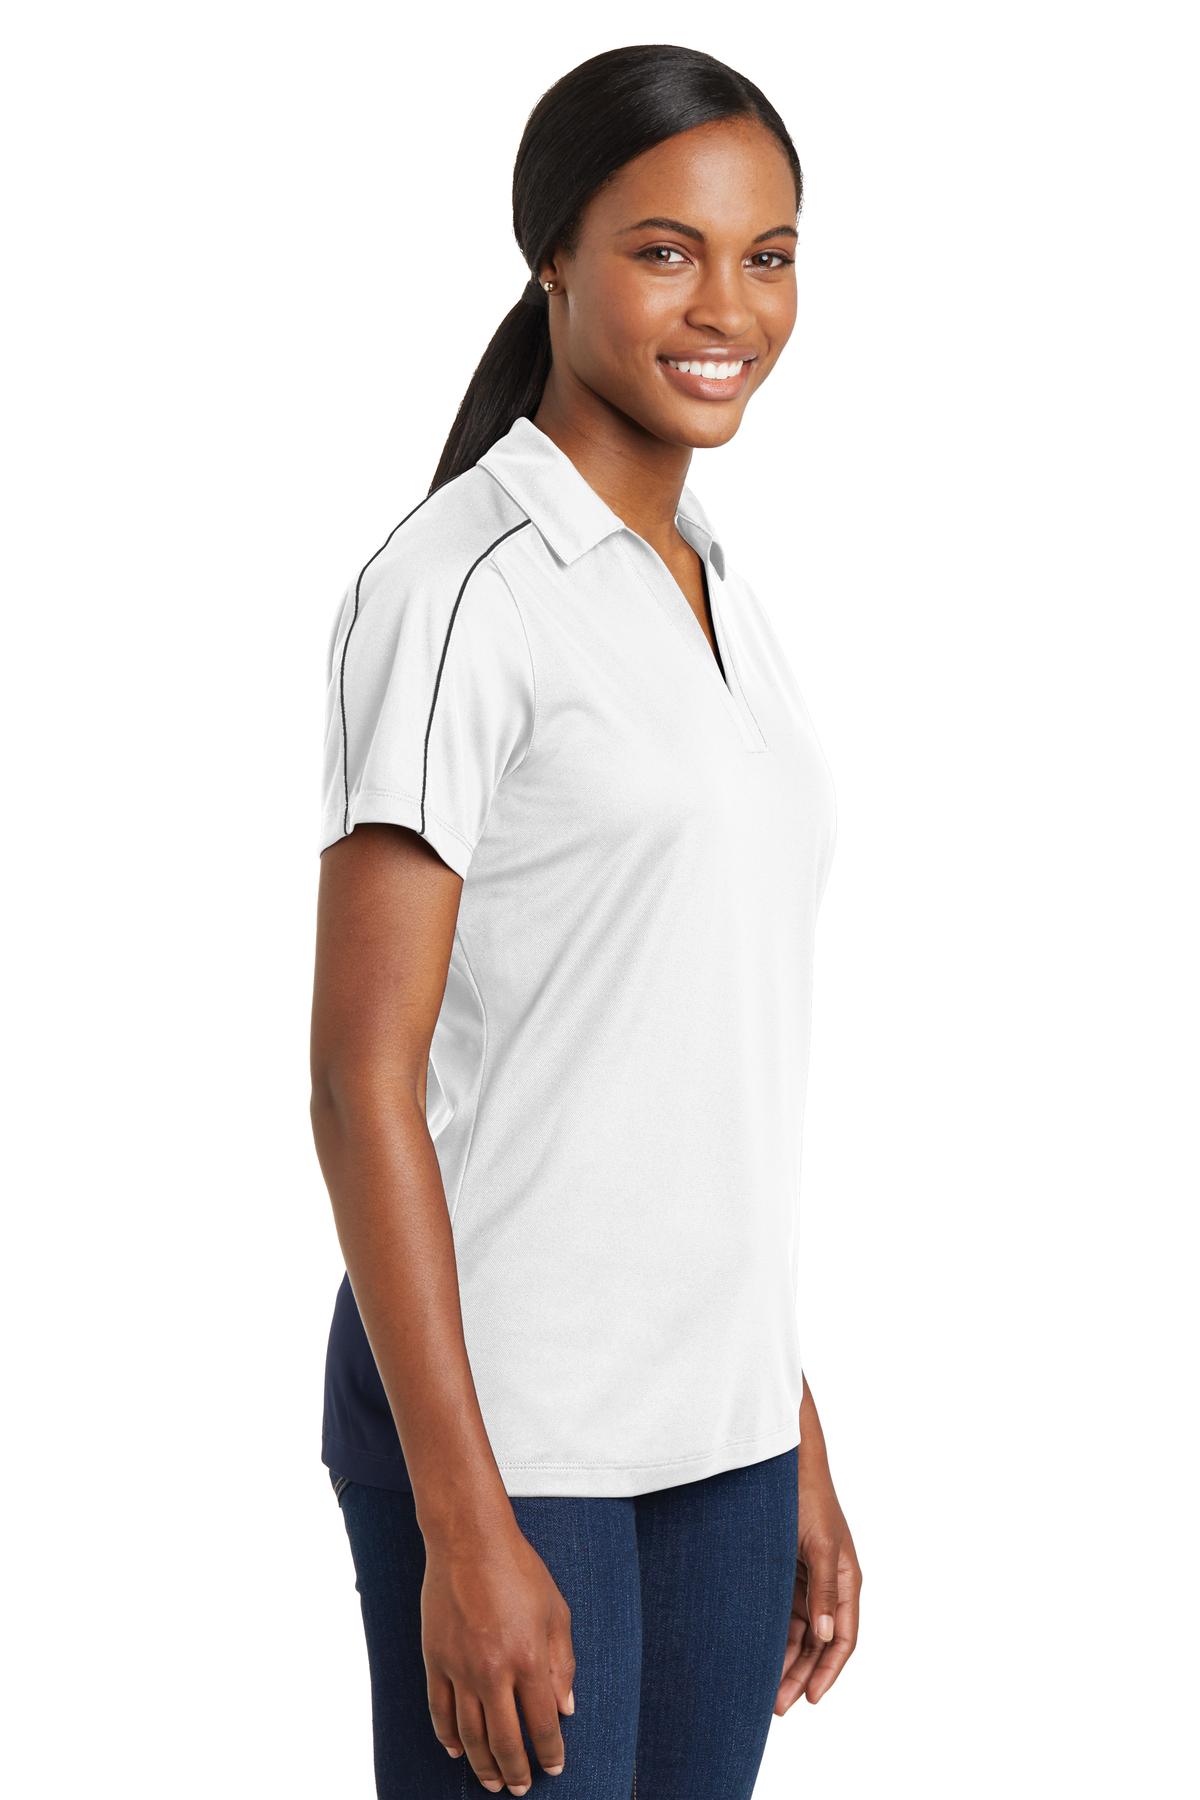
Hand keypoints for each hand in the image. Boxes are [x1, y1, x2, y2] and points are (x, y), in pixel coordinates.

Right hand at [422, 1519, 575, 1791]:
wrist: (468, 1540)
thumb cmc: (519, 1570)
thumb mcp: (556, 1611)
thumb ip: (563, 1664)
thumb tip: (566, 1709)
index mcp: (530, 1659)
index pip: (542, 1724)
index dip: (550, 1752)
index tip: (555, 1766)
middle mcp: (494, 1671)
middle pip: (505, 1740)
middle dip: (516, 1771)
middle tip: (521, 1788)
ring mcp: (460, 1668)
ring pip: (470, 1735)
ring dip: (483, 1764)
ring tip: (493, 1781)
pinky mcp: (435, 1660)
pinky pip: (440, 1711)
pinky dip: (447, 1737)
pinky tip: (457, 1752)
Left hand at [775, 1453, 861, 1710]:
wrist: (783, 1461)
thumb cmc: (806, 1496)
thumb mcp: (818, 1543)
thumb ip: (824, 1590)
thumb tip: (826, 1633)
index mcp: (846, 1580)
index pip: (843, 1638)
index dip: (828, 1671)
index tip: (809, 1698)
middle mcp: (829, 1585)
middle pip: (819, 1642)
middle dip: (801, 1675)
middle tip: (778, 1706)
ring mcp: (807, 1580)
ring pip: (799, 1633)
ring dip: (786, 1660)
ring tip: (764, 1690)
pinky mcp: (785, 1572)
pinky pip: (783, 1614)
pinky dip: (774, 1636)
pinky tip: (758, 1654)